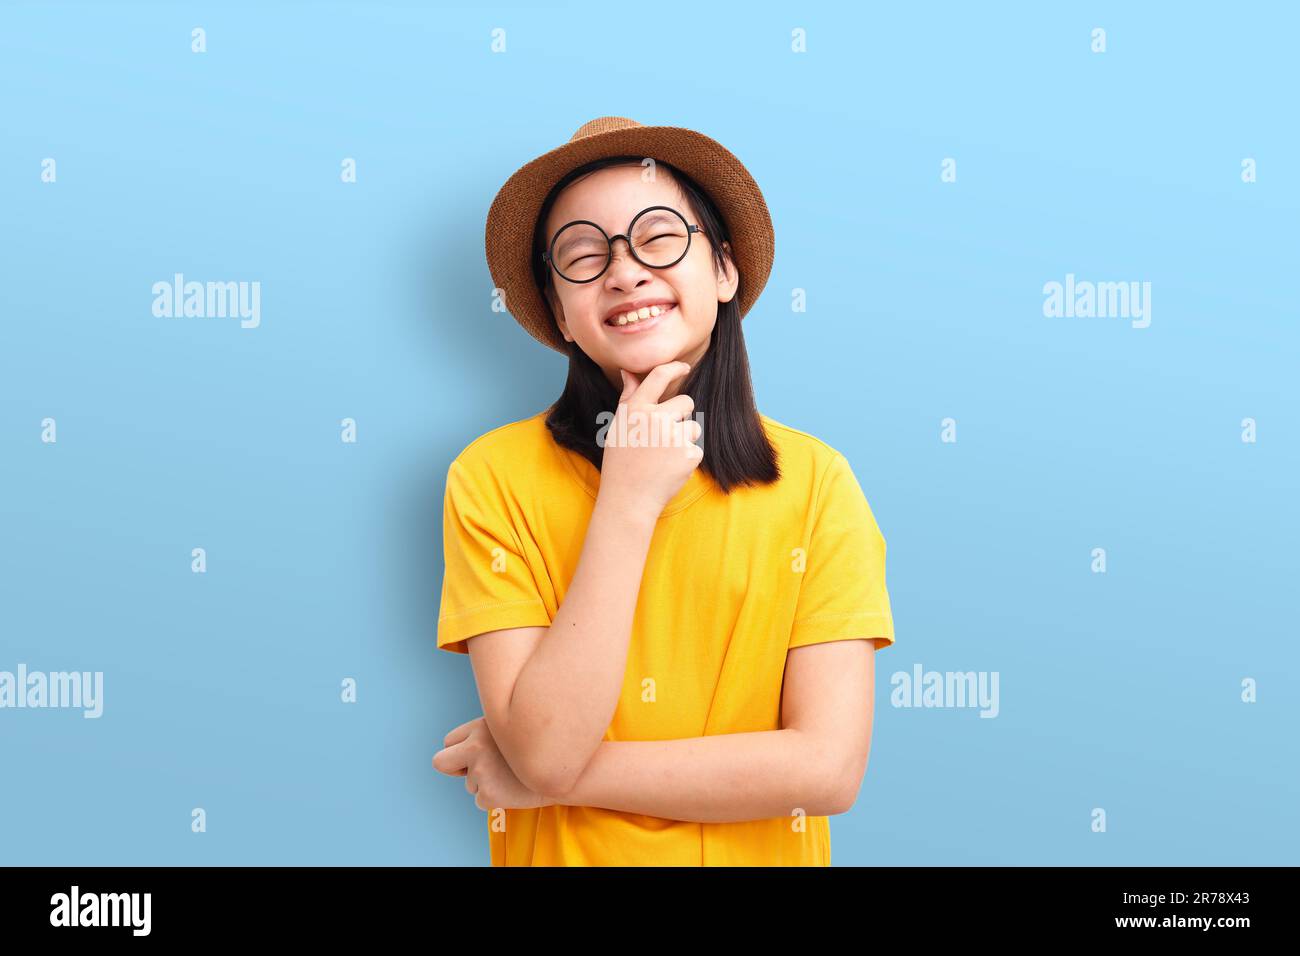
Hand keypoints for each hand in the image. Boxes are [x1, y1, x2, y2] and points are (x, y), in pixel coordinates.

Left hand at [433, 716, 554, 811]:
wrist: (567, 771)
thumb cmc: (539, 749)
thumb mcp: (511, 730)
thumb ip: (486, 735)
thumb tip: (462, 749)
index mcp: (480, 727)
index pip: (448, 741)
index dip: (460, 751)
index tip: (476, 755)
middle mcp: (476, 746)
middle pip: (440, 762)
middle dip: (454, 768)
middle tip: (476, 770)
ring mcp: (481, 771)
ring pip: (468, 784)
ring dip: (485, 783)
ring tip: (512, 776)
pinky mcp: (488, 794)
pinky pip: (480, 800)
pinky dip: (495, 799)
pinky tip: (514, 788)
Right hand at [598, 361, 703, 518]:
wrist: (628, 499)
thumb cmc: (620, 462)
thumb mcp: (619, 427)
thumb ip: (628, 398)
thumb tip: (629, 372)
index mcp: (636, 410)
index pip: (659, 377)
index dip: (675, 368)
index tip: (684, 367)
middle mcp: (655, 419)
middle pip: (686, 402)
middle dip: (681, 415)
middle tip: (664, 436)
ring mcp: (673, 437)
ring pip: (693, 426)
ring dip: (684, 438)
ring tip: (664, 456)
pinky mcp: (689, 455)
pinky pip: (695, 448)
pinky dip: (686, 458)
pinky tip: (669, 469)